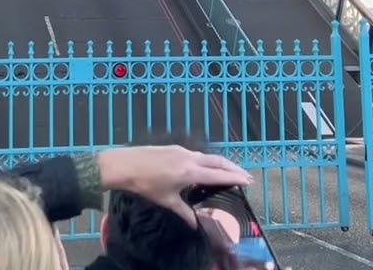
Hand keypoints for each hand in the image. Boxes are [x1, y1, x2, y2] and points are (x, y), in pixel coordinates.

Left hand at [96, 145, 252, 226]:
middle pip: (218, 162)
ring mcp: (182, 150)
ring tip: (230, 171)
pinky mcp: (174, 147)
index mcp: (191, 172)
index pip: (219, 175)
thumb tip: (197, 225)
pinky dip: (208, 160)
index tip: (248, 181)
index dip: (235, 178)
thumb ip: (184, 212)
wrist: (124, 165)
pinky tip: (206, 166)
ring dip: (221, 163)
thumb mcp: (167, 201)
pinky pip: (197, 154)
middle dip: (233, 169)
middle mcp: (190, 158)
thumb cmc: (146, 185)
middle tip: (246, 176)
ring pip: (208, 156)